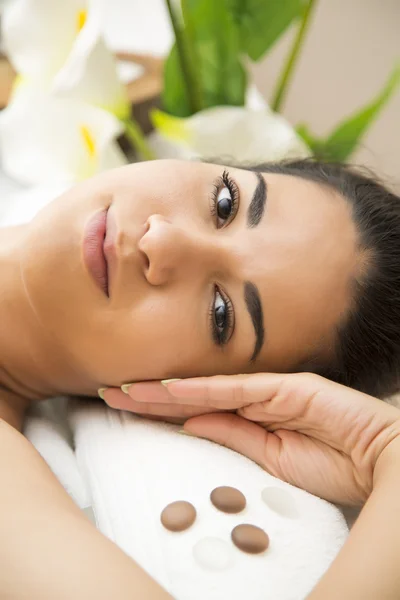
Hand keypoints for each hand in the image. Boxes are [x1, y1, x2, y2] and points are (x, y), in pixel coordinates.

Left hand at [102, 374, 399, 504]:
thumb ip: (233, 435)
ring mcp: (268, 389)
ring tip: (123, 390)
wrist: (381, 457)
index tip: (125, 405)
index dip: (159, 407)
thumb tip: (190, 425)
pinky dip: (201, 390)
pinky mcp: (285, 388)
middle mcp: (254, 396)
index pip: (195, 408)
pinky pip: (234, 390)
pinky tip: (168, 389)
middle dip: (149, 395)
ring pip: (205, 388)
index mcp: (250, 415)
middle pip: (191, 394)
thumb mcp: (272, 457)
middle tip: (108, 392)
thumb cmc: (335, 461)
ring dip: (163, 391)